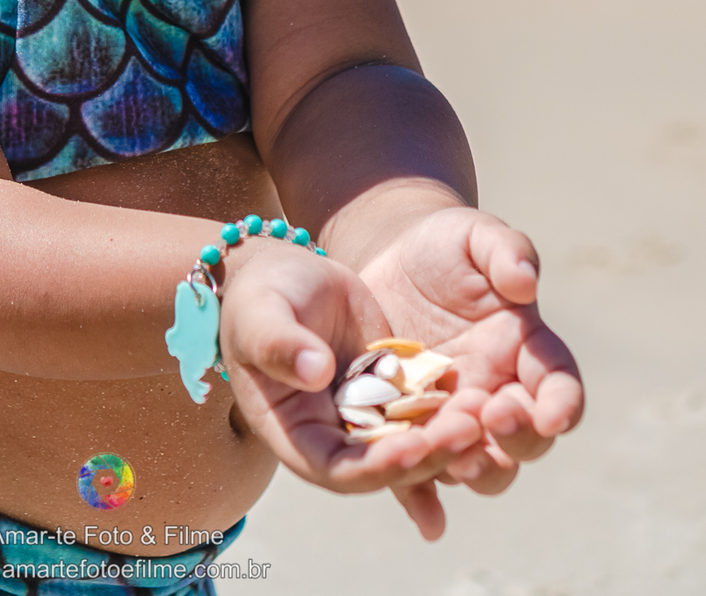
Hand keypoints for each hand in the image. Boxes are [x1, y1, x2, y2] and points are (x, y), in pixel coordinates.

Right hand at [217, 246, 493, 539]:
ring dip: (449, 436)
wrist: (283, 274)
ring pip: (414, 438)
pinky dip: (452, 411)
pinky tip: (487, 409)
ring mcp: (369, 413)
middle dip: (430, 453)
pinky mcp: (394, 386)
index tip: (415, 446)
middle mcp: (336, 436)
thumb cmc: (258, 296)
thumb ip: (281, 344)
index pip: (340, 469)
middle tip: (468, 428)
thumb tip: (317, 373)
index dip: (378, 468)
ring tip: (485, 414)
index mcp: (296, 434)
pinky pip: (426, 407)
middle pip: (387, 464)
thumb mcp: (262, 314)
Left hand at [357, 207, 583, 511]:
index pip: (559, 385)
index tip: (554, 413)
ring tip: (455, 455)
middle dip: (517, 437)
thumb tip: (526, 282)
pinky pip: (426, 473)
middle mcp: (501, 392)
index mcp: (528, 350)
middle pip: (526, 438)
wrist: (389, 263)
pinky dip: (427, 499)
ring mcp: (459, 417)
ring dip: (478, 467)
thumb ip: (504, 251)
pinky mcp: (416, 430)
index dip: (563, 404)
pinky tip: (425, 518)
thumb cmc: (443, 245)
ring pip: (484, 465)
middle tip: (491, 417)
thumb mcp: (472, 235)